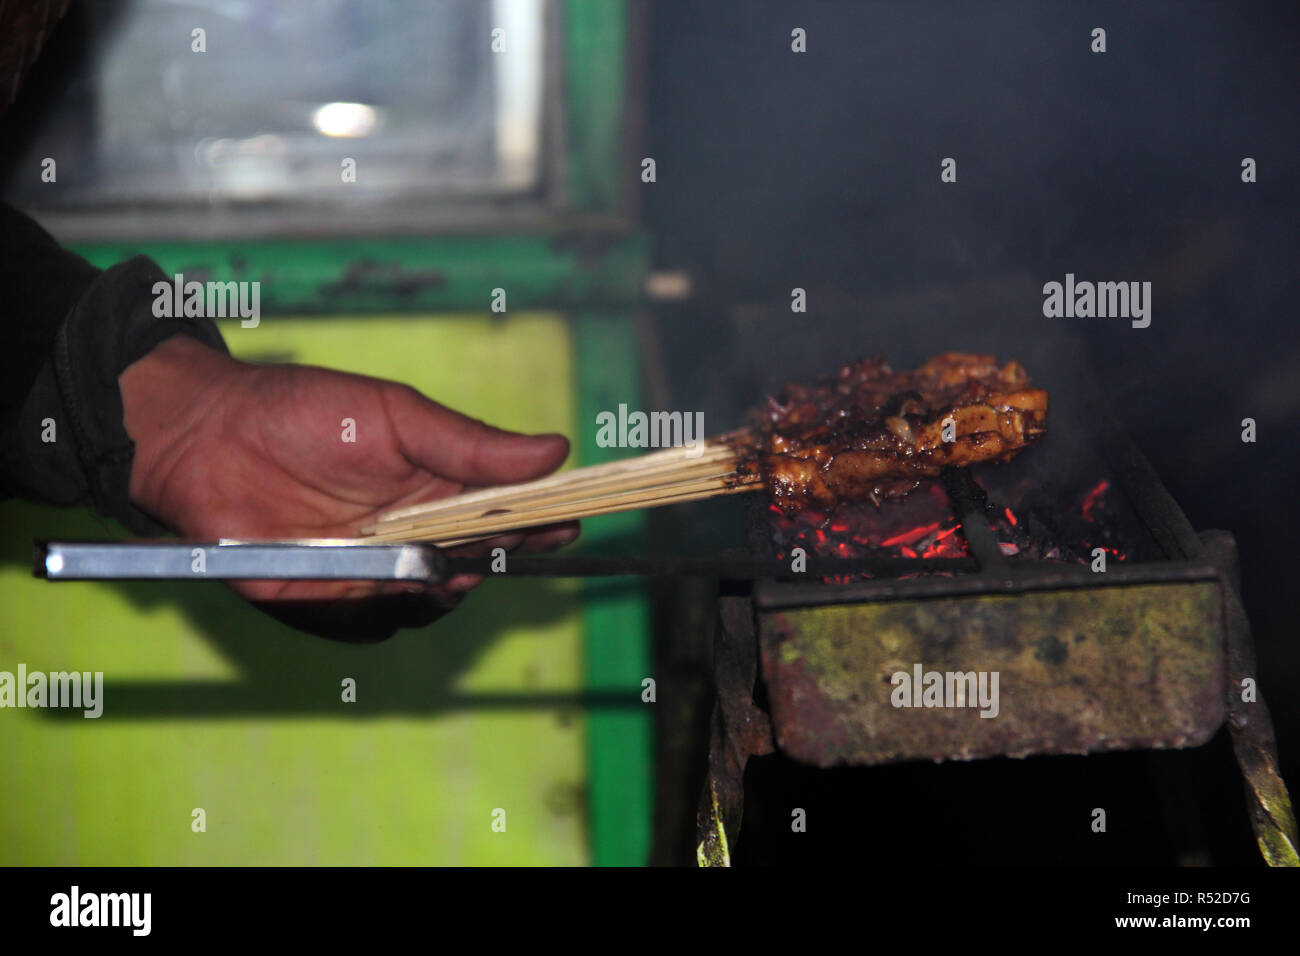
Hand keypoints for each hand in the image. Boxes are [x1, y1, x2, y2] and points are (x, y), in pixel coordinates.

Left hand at [119, 335, 577, 639]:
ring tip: (452, 561)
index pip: (506, 509)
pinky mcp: (331, 595)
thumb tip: (557, 450)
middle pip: (480, 557)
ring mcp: (376, 564)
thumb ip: (472, 443)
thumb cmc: (302, 411)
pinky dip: (392, 604)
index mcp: (439, 481)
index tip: (567, 523)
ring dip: (451, 582)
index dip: (541, 520)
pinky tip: (397, 581)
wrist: (203, 439)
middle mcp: (414, 527)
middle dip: (501, 554)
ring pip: (436, 593)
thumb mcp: (397, 416)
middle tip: (507, 542)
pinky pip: (376, 615)